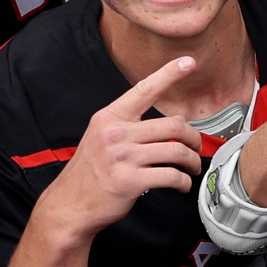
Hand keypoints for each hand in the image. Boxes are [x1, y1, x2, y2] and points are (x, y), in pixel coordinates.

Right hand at [41, 57, 203, 232]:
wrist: (69, 204)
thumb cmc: (90, 173)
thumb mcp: (104, 139)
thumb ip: (134, 126)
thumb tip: (176, 119)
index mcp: (109, 118)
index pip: (144, 90)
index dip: (168, 74)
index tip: (188, 62)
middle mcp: (115, 133)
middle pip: (173, 125)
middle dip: (193, 138)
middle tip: (196, 148)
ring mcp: (122, 157)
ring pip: (177, 151)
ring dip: (192, 162)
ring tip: (192, 168)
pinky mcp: (129, 180)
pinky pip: (171, 176)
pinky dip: (183, 182)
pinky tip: (181, 185)